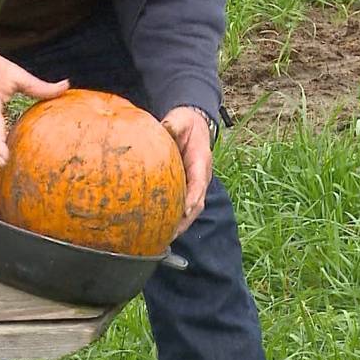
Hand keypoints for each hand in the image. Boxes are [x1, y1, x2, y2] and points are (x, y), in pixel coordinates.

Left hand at [161, 106, 213, 239]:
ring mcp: (194, 185)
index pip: (199, 184)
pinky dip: (173, 219)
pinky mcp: (185, 188)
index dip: (193, 198)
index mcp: (201, 163)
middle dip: (184, 221)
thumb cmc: (186, 124)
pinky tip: (158, 229)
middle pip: (196, 204)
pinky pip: (181, 206)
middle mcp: (200, 177)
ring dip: (179, 225)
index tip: (185, 211)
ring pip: (190, 209)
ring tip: (163, 239)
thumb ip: (175, 124)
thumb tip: (166, 128)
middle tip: (169, 234)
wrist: (193, 125)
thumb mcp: (182, 120)